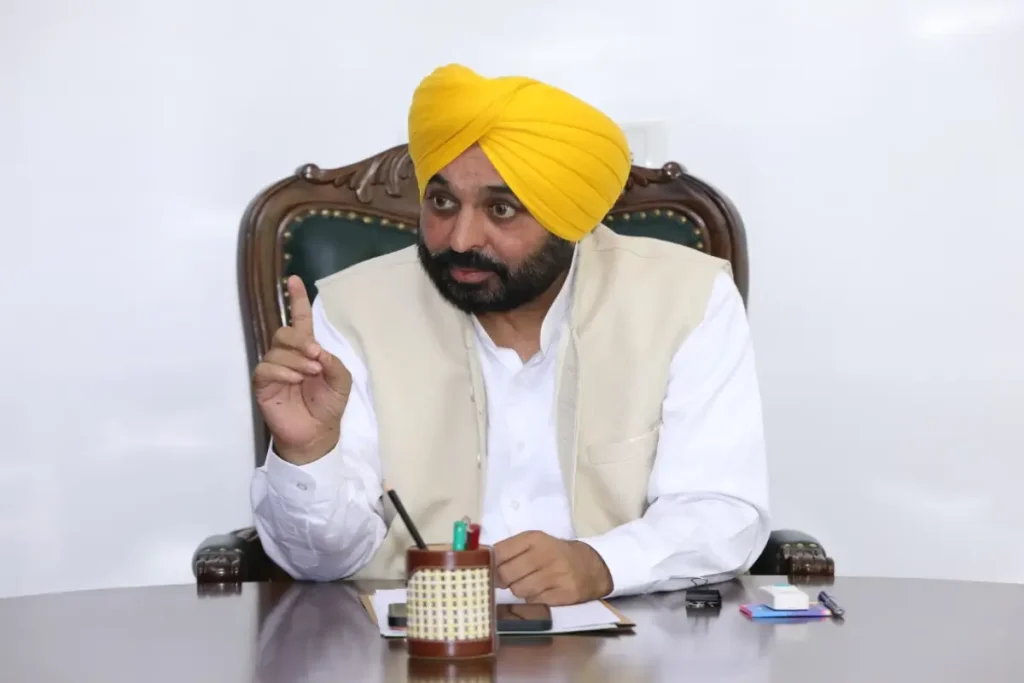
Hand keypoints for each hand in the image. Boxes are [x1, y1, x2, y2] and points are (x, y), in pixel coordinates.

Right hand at [252, 276, 352, 464]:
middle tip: (315, 355)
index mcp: (307, 350)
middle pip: (284, 332)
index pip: (300, 320)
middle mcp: (288, 355)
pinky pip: (266, 368)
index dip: (297, 300)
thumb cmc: (328, 405)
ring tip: (310, 374)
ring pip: (276, 350)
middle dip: (300, 339)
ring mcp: (274, 369)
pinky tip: (294, 379)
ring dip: (296, 359)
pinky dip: (282, 371)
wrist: (317, 433)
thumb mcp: (341, 382)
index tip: (294, 280)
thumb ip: (334, 363)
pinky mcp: (263, 384)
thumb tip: (318, 351)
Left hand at [494, 531, 612, 604]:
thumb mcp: (534, 543)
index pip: (500, 552)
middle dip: (503, 580)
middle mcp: (545, 554)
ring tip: (529, 583)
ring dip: (519, 590)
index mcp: (534, 539)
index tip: (487, 569)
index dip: (490, 564)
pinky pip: (534, 601)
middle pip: (507, 574)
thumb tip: (480, 558)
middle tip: (508, 580)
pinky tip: (542, 591)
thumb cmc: (554, 553)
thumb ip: (508, 550)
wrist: (590, 566)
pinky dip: (533, 599)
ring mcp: (556, 575)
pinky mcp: (564, 593)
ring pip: (519, 590)